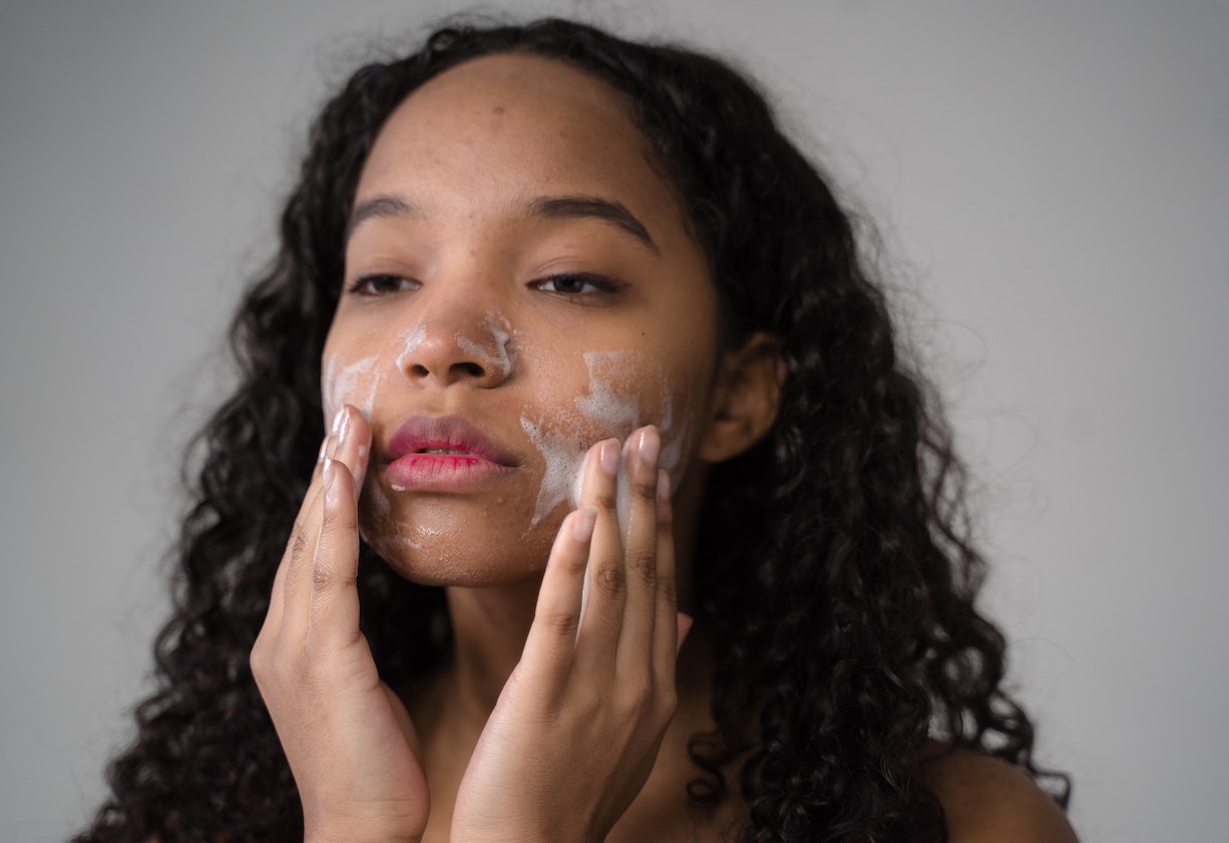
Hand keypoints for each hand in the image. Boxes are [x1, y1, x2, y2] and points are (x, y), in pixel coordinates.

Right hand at [250, 405, 428, 842]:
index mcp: (293, 644)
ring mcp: (294, 647)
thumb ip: (356, 641)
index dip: (330, 496)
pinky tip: (345, 476)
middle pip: (305, 535)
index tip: (350, 443)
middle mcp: (282, 638)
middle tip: (347, 411)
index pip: (312, 552)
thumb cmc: (376, 768)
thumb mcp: (363, 689)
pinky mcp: (321, 659)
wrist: (365, 832)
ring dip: (331, 478)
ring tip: (348, 424)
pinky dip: (336, 520)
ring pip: (312, 543)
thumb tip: (372, 607)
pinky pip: (329, 575)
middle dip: (326, 471)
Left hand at [451, 425, 691, 842]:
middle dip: (644, 497)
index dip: (657, 521)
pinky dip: (573, 566)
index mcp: (652, 683)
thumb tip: (681, 618)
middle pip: (644, 569)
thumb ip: (650, 667)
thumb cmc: (567, 794)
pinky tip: (580, 520)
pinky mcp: (547, 698)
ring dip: (611, 510)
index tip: (655, 468)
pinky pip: (564, 621)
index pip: (659, 583)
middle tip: (643, 433)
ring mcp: (599, 689)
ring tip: (608, 453)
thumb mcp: (627, 732)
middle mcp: (637, 679)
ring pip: (610, 581)